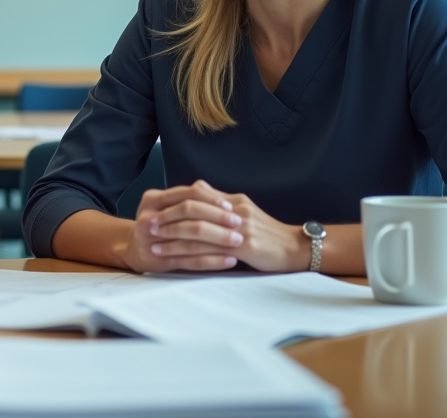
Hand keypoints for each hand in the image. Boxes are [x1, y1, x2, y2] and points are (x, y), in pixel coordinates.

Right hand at [122, 181, 242, 272]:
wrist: (135, 250)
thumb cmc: (159, 225)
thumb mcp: (167, 207)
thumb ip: (190, 200)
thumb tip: (225, 198)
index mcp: (153, 199)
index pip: (187, 193)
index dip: (210, 198)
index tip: (231, 205)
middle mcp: (149, 217)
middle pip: (188, 213)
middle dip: (217, 217)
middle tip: (238, 222)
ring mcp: (152, 240)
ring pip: (190, 238)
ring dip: (218, 240)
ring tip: (239, 241)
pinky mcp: (160, 261)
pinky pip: (191, 261)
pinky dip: (213, 260)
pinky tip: (230, 260)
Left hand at [125, 181, 306, 272]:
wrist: (296, 249)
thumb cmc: (269, 234)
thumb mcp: (246, 213)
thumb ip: (223, 204)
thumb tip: (198, 190)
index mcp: (234, 201)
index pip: (198, 192)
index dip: (175, 198)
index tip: (157, 205)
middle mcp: (234, 210)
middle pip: (193, 207)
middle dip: (168, 216)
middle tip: (150, 223)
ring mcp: (238, 228)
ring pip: (198, 228)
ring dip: (172, 235)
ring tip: (154, 240)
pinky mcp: (243, 247)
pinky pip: (209, 248)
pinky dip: (188, 252)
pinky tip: (175, 257)